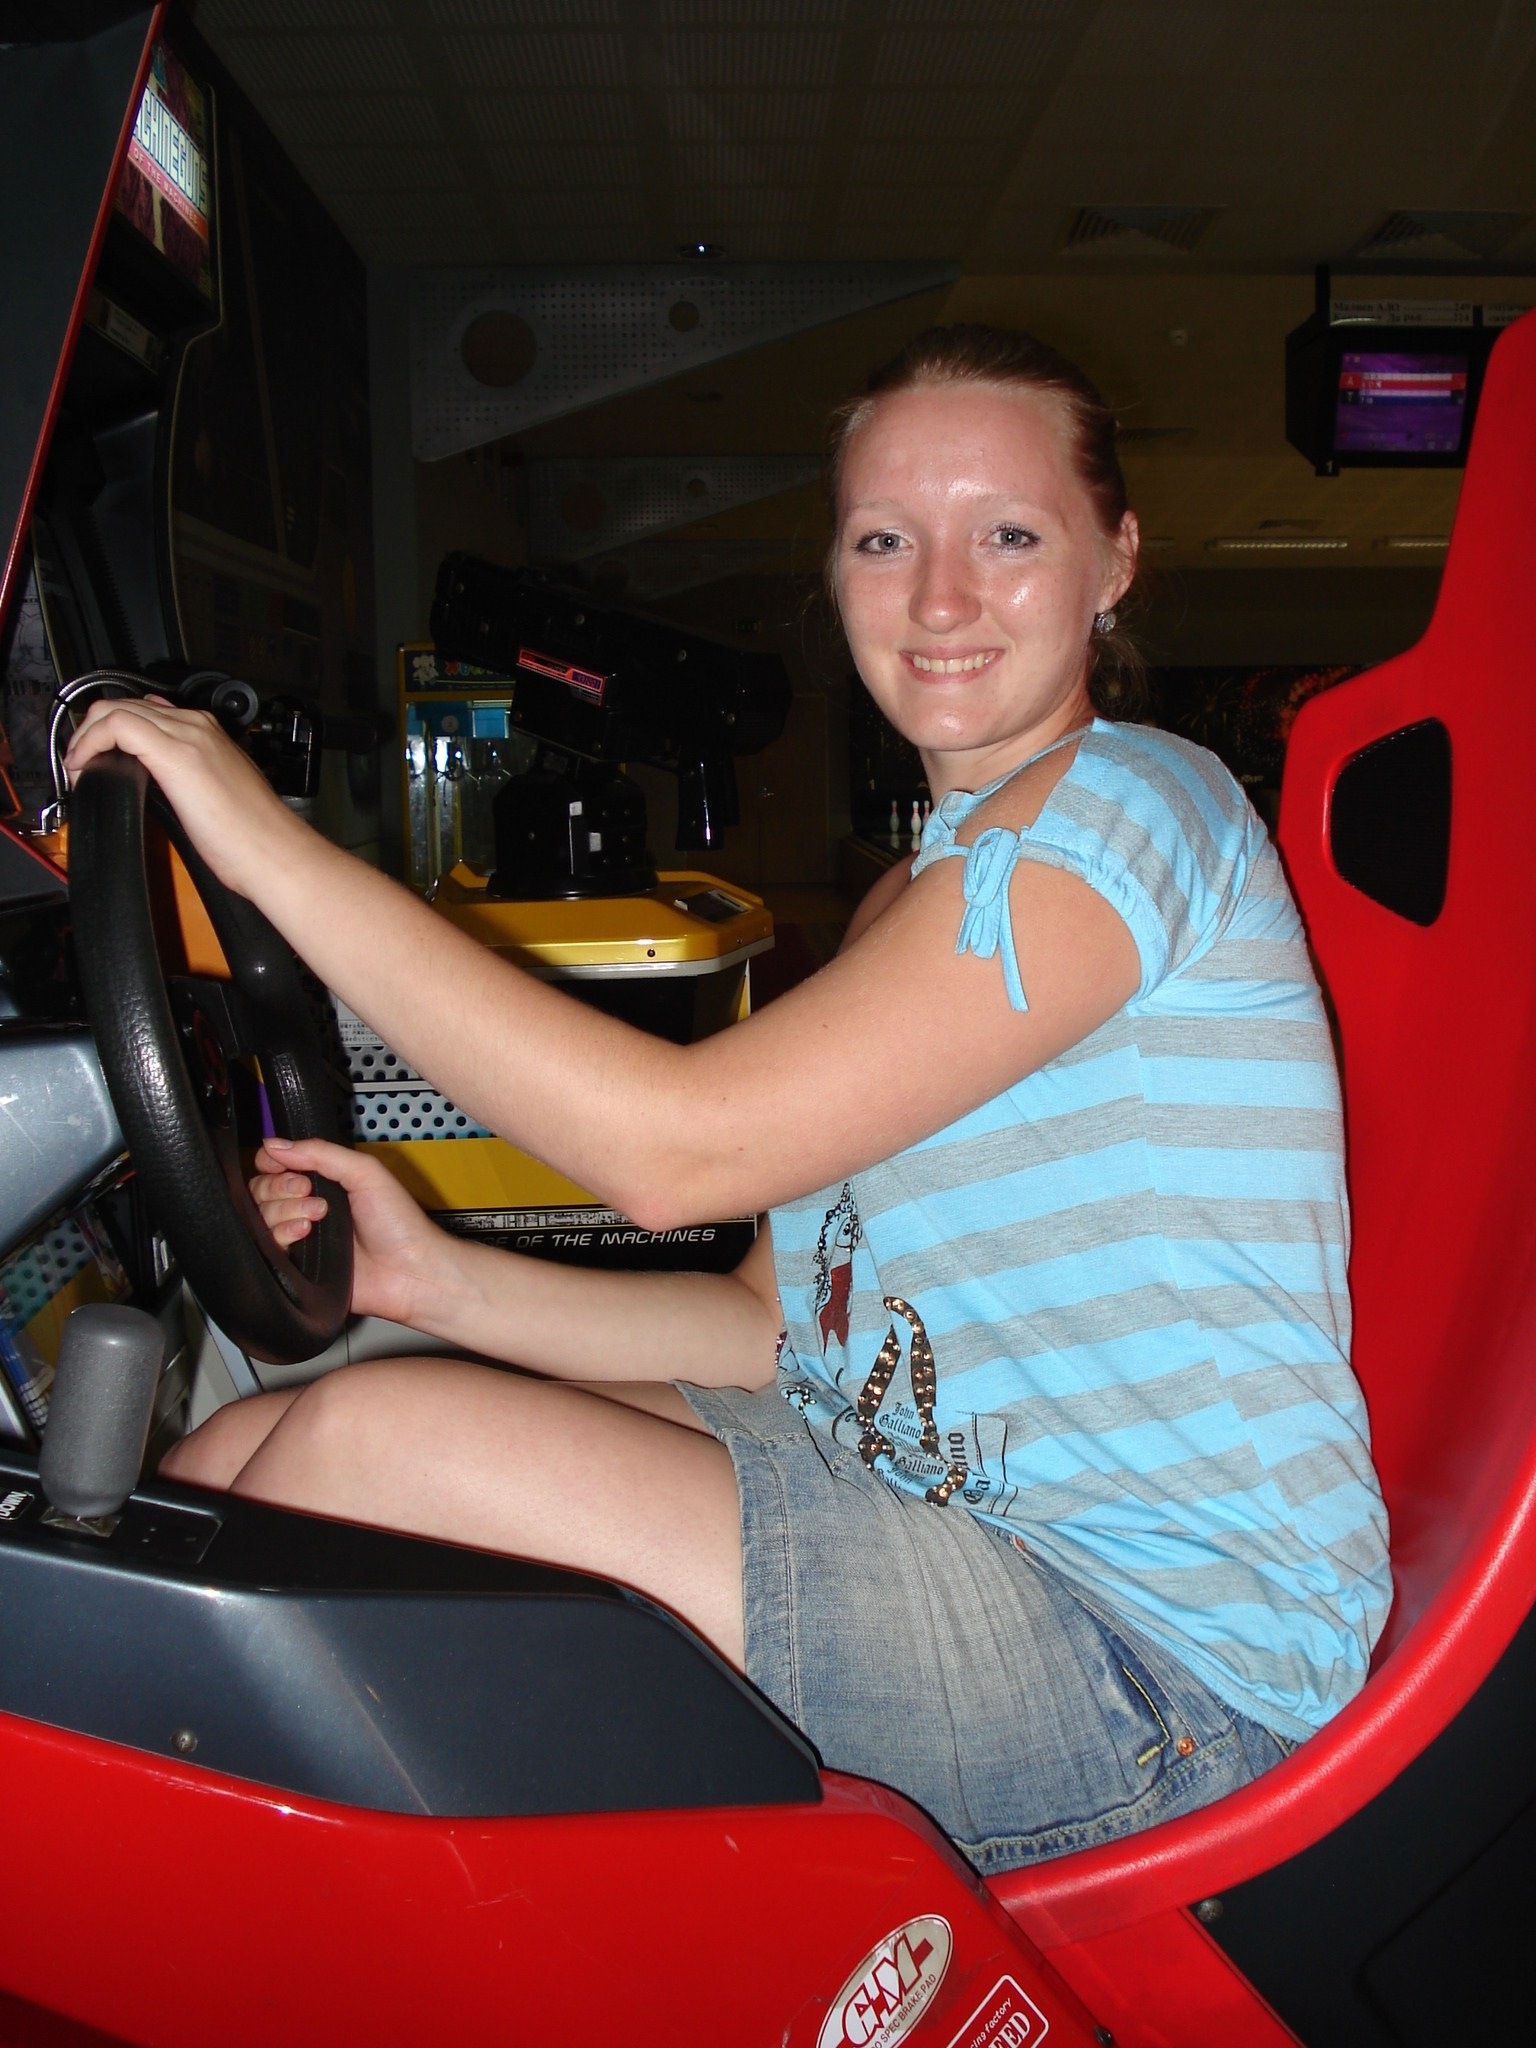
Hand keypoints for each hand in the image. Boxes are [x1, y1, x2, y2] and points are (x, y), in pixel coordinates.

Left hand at [63, 696, 304, 895]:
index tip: (95, 759)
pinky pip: (116, 726)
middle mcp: (197, 726)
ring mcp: (188, 734)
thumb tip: (156, 782)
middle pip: (124, 704)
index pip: (144, 711)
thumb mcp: (214, 797)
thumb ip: (186, 779)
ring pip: (116, 708)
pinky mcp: (175, 753)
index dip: (109, 731)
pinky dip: (89, 743)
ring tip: (78, 766)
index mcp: (208, 734)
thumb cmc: (253, 837)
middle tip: (80, 763)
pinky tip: (83, 767)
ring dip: (86, 735)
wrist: (276, 852)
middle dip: (91, 730)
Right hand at [251, 1136, 466, 1332]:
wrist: (410, 1273)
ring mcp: (301, 1237)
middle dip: (279, 1187)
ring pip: (261, 1217)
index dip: (273, 1163)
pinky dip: (281, 1236)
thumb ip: (322, 1153)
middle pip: (262, 1190)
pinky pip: (267, 1248)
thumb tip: (274, 1144)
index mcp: (324, 1182)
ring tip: (316, 1217)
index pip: (277, 1166)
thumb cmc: (399, 1223)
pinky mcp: (296, 1265)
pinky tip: (303, 1235)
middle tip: (307, 1191)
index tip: (281, 1165)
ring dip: (284, 1211)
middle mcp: (307, 1207)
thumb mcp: (365, 1173)